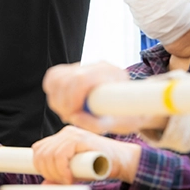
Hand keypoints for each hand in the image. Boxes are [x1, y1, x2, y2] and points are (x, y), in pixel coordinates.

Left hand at [32, 125, 139, 183]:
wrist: (122, 161)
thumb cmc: (100, 166)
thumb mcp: (75, 172)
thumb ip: (60, 176)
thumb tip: (43, 184)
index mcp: (61, 138)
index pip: (39, 149)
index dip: (40, 166)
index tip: (52, 179)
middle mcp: (65, 133)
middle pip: (41, 152)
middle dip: (47, 172)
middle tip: (61, 183)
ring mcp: (72, 134)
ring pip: (49, 155)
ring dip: (55, 174)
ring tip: (67, 182)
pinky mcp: (80, 139)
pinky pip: (60, 155)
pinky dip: (62, 170)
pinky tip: (70, 178)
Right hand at [43, 62, 164, 134]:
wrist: (135, 104)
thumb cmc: (131, 115)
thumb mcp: (122, 123)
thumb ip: (99, 123)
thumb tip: (75, 119)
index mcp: (112, 75)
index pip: (81, 79)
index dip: (72, 99)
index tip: (74, 116)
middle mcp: (97, 66)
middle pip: (64, 78)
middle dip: (62, 102)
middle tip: (70, 118)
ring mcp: (85, 66)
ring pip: (55, 77)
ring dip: (56, 99)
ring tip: (68, 113)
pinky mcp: (74, 70)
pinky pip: (53, 77)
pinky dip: (53, 93)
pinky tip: (64, 105)